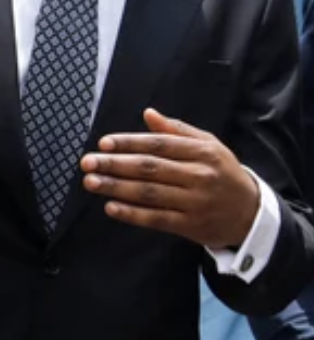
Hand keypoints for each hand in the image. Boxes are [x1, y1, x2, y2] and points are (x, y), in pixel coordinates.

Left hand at [84, 107, 262, 248]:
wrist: (251, 213)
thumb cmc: (222, 173)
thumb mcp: (209, 146)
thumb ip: (177, 130)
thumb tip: (148, 113)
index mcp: (202, 152)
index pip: (159, 144)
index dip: (129, 143)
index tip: (103, 143)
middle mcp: (199, 175)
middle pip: (150, 168)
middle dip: (115, 164)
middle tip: (87, 162)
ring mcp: (195, 202)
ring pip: (150, 193)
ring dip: (116, 187)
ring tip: (91, 182)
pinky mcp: (191, 225)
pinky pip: (157, 218)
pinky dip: (132, 214)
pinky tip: (110, 207)